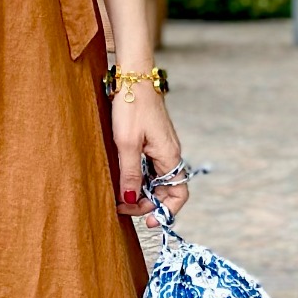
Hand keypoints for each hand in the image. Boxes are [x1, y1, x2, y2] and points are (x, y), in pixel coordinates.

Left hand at [109, 79, 188, 221]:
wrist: (133, 75)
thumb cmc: (131, 106)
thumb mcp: (126, 144)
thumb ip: (130, 174)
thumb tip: (131, 200)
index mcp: (169, 156)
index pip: (178, 194)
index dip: (165, 212)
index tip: (146, 221)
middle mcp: (170, 153)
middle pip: (166, 190)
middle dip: (146, 203)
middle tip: (122, 207)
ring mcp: (162, 146)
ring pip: (156, 178)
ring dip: (141, 190)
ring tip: (119, 195)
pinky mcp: (153, 139)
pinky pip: (150, 166)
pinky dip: (139, 176)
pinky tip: (122, 176)